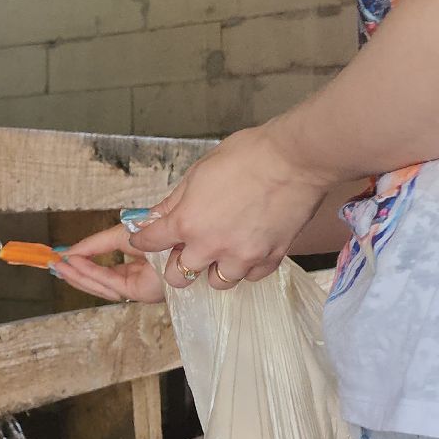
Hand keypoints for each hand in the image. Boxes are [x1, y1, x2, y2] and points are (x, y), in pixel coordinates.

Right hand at [52, 226, 165, 303]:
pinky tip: (75, 264)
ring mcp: (137, 288)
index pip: (103, 272)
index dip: (81, 266)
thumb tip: (70, 251)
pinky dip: (89, 272)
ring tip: (60, 265)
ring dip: (77, 275)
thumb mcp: (119, 235)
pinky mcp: (138, 291)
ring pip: (100, 286)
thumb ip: (95, 245)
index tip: (62, 259)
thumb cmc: (159, 231)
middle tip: (55, 265)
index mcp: (136, 268)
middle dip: (75, 274)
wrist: (178, 232)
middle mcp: (136, 281)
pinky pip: (108, 282)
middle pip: (99, 282)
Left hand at [128, 125, 337, 289]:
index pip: (149, 243)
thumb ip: (174, 202)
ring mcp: (242, 256)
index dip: (142, 239)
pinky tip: (247, 250)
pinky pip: (251, 277)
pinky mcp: (271, 258)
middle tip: (185, 250)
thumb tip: (153, 217)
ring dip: (214, 269)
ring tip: (220, 251)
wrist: (296, 159)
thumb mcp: (198, 172)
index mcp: (186, 222)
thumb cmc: (246, 156)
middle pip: (179, 276)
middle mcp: (210, 246)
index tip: (145, 237)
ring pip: (217, 282)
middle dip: (177, 264)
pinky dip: (246, 267)